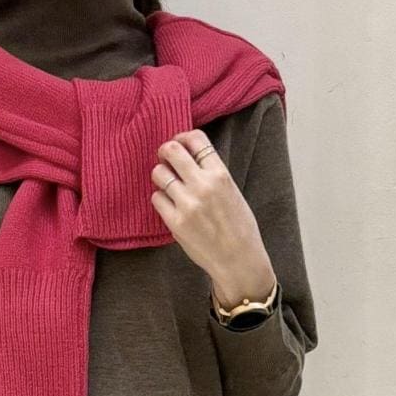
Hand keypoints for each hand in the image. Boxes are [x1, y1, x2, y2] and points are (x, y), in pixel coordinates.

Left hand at [150, 130, 272, 302]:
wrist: (238, 258)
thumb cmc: (238, 226)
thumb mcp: (232, 191)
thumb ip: (211, 173)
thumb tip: (188, 157)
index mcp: (220, 174)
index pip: (196, 139)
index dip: (182, 136)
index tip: (179, 142)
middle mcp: (202, 185)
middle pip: (171, 150)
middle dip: (165, 151)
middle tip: (165, 159)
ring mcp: (187, 203)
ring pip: (159, 173)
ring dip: (161, 175)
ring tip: (168, 184)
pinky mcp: (175, 222)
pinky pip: (156, 198)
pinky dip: (160, 198)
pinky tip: (170, 204)